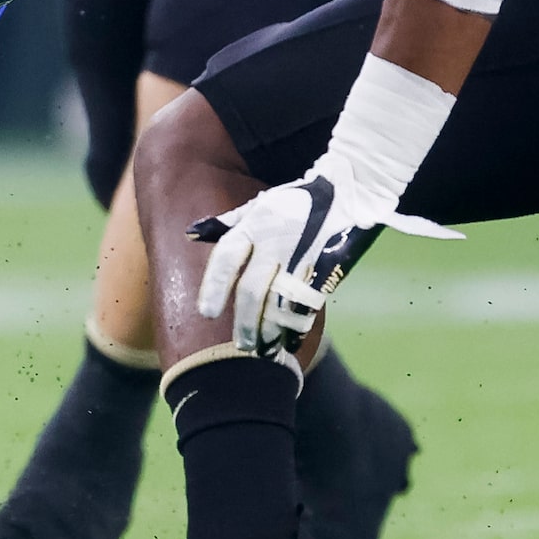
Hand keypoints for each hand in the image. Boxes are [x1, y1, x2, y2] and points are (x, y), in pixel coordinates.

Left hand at [191, 169, 457, 358]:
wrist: (348, 191)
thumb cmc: (296, 201)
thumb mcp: (258, 205)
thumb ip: (226, 223)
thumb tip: (190, 234)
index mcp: (256, 225)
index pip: (226, 257)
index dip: (214, 287)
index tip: (207, 313)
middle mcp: (276, 242)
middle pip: (253, 289)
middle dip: (244, 321)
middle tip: (240, 343)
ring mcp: (303, 258)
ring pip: (281, 302)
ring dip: (269, 329)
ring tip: (261, 347)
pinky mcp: (326, 270)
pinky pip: (308, 304)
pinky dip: (298, 326)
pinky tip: (289, 341)